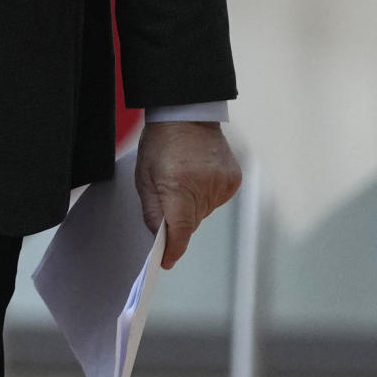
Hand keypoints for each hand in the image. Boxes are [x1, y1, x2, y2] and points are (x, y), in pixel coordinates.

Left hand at [135, 121, 240, 269]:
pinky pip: (216, 200)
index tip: (166, 261)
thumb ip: (152, 211)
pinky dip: (206, 195)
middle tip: (169, 199)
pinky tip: (198, 176)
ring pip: (204, 213)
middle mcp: (204, 187)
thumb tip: (161, 239)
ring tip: (184, 180)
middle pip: (192, 223)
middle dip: (179, 220)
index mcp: (179, 186)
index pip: (181, 230)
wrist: (187, 114)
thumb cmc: (160, 143)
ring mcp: (222, 184)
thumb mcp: (144, 176)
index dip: (173, 249)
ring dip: (193, 206)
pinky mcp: (233, 180)